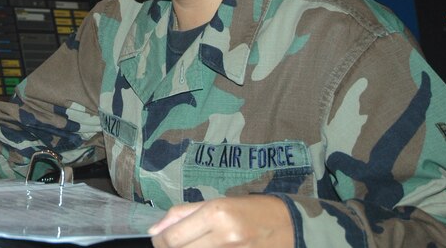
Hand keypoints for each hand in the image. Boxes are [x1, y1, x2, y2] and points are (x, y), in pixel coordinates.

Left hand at [149, 195, 292, 247]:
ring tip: (194, 244)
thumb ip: (183, 214)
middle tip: (174, 244)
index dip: (160, 241)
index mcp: (216, 213)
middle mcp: (224, 237)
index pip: (173, 237)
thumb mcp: (217, 203)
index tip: (160, 239)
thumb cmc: (251, 209)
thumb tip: (154, 229)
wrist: (291, 226)